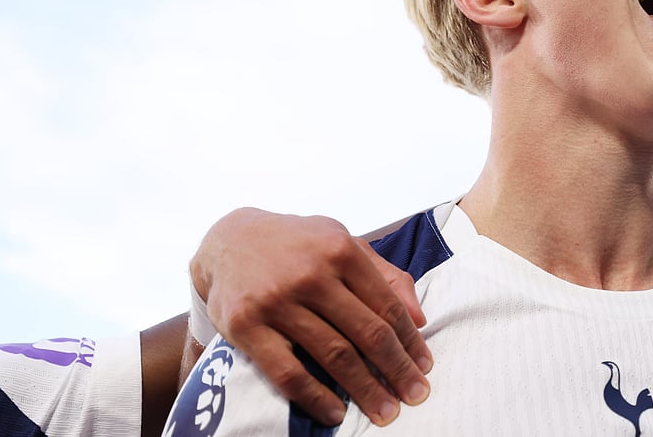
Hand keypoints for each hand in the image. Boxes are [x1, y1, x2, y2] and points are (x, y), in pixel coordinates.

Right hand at [190, 208, 431, 425]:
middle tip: (416, 396)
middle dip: (397, 370)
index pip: (387, 306)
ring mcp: (277, 301)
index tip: (425, 368)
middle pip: (367, 333)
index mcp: (341, 251)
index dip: (410, 342)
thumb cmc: (298, 245)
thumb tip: (419, 319)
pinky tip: (336, 412)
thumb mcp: (343, 243)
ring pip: (334, 356)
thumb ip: (385, 276)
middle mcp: (312, 274)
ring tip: (385, 412)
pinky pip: (288, 372)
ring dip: (365, 390)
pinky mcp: (247, 326)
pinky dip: (316, 398)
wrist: (228, 240)